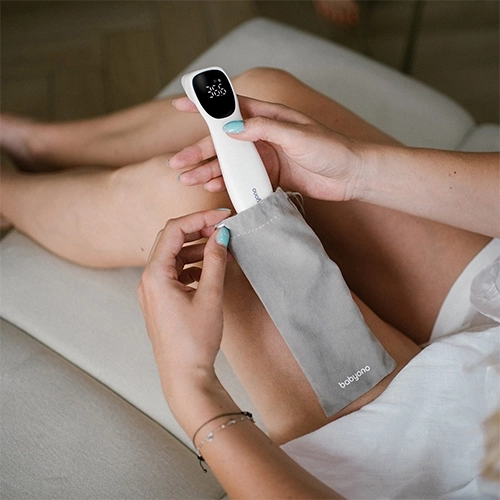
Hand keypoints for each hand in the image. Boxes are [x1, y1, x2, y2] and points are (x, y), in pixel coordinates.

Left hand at [137, 209, 230, 415]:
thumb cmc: (193, 342)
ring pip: (174, 256)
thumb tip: (220, 235)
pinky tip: (209, 269)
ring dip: (196, 249)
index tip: (221, 216)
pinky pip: (175, 272)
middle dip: (197, 231)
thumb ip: (214, 260)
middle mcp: (148, 280)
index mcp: (155, 275)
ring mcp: (153, 291)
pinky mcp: (161, 300)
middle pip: (171, 240)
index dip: (199, 218)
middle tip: (222, 228)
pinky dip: (192, 265)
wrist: (185, 376)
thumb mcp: (210, 296)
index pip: (174, 230)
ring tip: (220, 248)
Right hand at [169, 96, 363, 201]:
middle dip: (199, 151)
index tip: (182, 103)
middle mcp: (264, 136)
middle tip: (178, 162)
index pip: (231, 107)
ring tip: (188, 180)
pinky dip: (227, 183)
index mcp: (269, 117)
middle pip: (224, 142)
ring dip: (208, 170)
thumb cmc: (331, 149)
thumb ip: (264, 129)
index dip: (206, 106)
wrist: (351, 175)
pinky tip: (212, 187)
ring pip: (230, 163)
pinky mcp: (272, 176)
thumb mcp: (296, 135)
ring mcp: (267, 157)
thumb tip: (231, 128)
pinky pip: (244, 179)